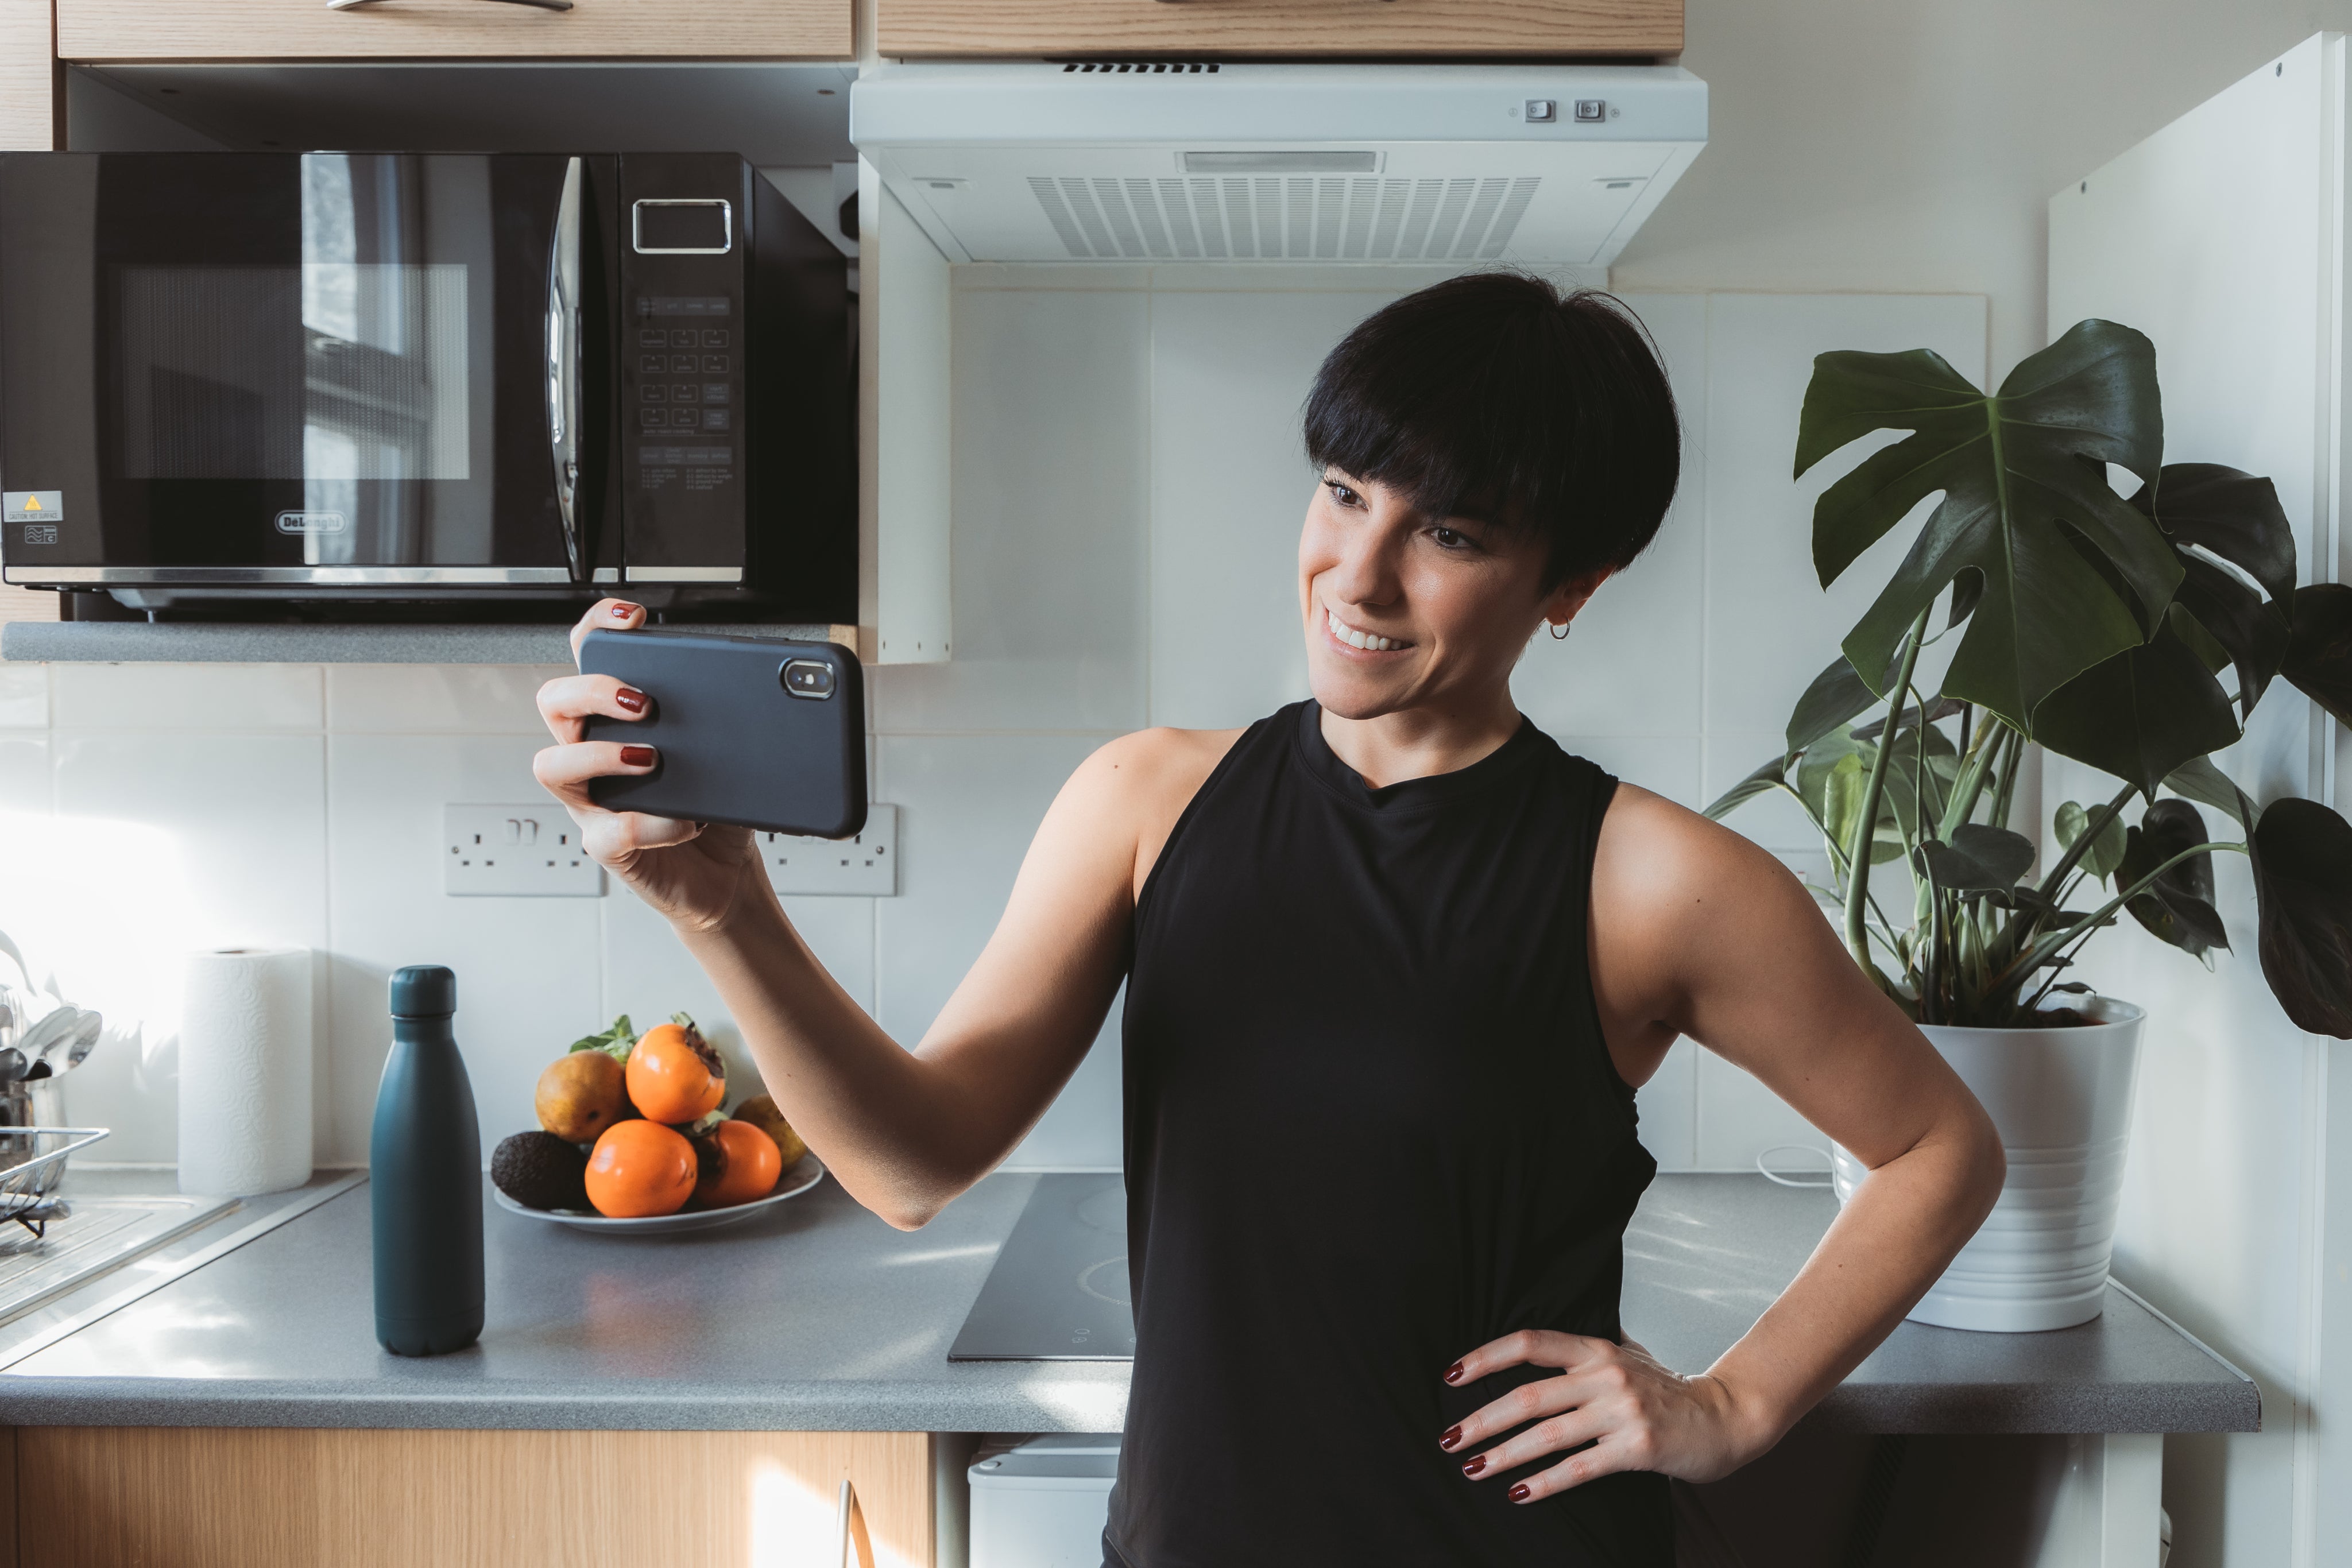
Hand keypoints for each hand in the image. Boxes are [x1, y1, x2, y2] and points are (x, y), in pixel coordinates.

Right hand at [533, 599, 762, 931]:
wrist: (726, 879)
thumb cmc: (719, 810)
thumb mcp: (731, 754)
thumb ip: (733, 717)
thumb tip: (774, 686)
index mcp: (618, 720)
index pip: (589, 658)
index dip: (597, 628)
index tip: (630, 618)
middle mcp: (594, 754)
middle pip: (554, 701)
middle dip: (593, 690)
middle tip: (643, 702)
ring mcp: (594, 801)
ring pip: (553, 764)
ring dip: (602, 754)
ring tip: (652, 759)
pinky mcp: (608, 846)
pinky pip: (609, 832)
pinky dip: (653, 825)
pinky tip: (687, 822)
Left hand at [1437, 1331, 1773, 1501]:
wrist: (1726, 1417)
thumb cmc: (1666, 1393)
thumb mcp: (1623, 1361)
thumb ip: (1581, 1362)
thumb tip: (1525, 1364)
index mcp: (1596, 1349)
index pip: (1529, 1343)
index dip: (1486, 1357)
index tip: (1451, 1376)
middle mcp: (1606, 1374)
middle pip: (1529, 1395)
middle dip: (1482, 1419)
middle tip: (1449, 1438)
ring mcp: (1622, 1410)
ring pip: (1547, 1434)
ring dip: (1504, 1454)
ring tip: (1473, 1469)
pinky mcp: (1637, 1447)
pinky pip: (1579, 1467)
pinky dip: (1544, 1482)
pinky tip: (1519, 1493)